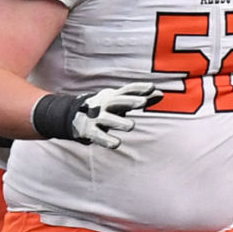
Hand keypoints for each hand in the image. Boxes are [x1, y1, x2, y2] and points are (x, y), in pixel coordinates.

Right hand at [32, 83, 162, 149]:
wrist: (71, 116)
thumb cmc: (105, 108)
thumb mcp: (120, 101)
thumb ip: (141, 98)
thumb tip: (161, 93)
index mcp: (113, 96)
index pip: (127, 90)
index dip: (139, 88)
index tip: (152, 87)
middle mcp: (104, 105)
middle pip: (118, 102)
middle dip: (130, 101)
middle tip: (143, 102)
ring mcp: (96, 118)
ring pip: (108, 119)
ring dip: (119, 122)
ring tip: (131, 125)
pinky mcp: (89, 131)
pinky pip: (99, 136)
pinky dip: (107, 140)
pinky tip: (116, 144)